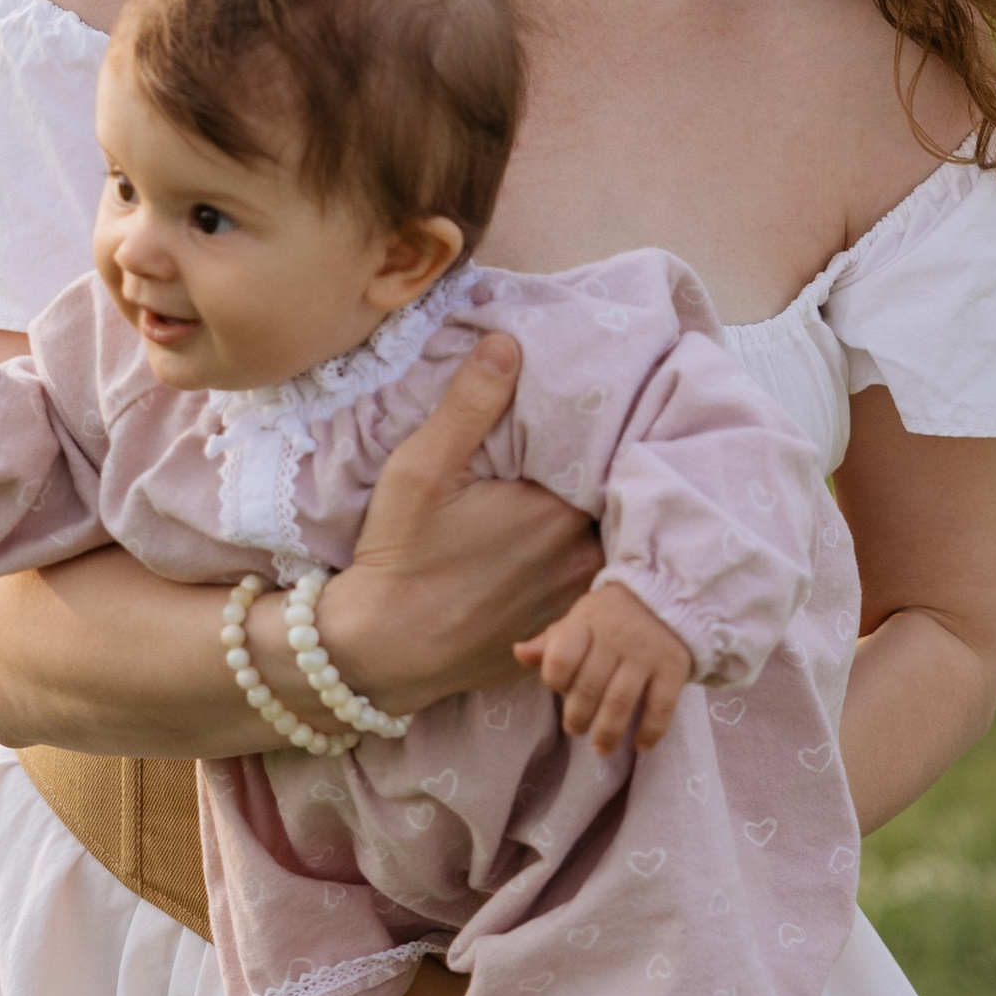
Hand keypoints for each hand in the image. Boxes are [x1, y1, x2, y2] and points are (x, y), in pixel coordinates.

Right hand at [310, 333, 599, 720]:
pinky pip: (594, 592)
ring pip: (606, 546)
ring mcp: (579, 604)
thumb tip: (508, 343)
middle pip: (614, 503)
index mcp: (563, 514)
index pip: (611, 460)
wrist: (381, 651)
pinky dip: (583, 568)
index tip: (595, 414)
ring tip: (574, 497)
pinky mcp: (564, 633)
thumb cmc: (399, 556)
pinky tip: (553, 554)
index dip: (606, 436)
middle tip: (587, 449)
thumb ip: (469, 405)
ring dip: (597, 523)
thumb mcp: (421, 469)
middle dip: (603, 477)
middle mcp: (586, 561)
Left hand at [516, 578, 693, 756]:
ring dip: (608, 732)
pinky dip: (649, 731)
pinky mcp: (673, 669)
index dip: (555, 679)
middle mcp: (616, 639)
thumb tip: (519, 654)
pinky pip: (660, 707)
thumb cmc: (611, 617)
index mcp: (586, 623)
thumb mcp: (579, 620)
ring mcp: (646, 655)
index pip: (561, 657)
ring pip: (621, 702)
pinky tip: (640, 745)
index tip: (559, 689)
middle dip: (578, 718)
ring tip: (601, 748)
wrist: (667, 597)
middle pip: (589, 687)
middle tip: (576, 729)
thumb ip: (550, 643)